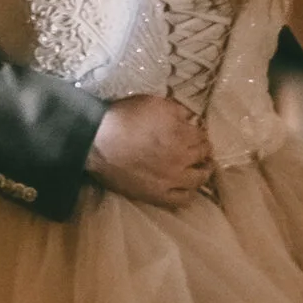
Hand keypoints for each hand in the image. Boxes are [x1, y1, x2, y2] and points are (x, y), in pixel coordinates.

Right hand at [87, 92, 214, 209]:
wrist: (98, 142)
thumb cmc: (124, 118)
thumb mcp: (154, 103)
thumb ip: (177, 110)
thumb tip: (191, 118)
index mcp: (182, 134)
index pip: (202, 136)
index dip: (200, 134)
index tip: (196, 134)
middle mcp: (182, 158)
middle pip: (203, 155)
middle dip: (203, 150)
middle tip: (199, 149)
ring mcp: (171, 179)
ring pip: (199, 179)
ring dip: (202, 172)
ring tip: (199, 169)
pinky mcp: (158, 195)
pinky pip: (182, 199)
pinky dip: (188, 193)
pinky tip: (186, 188)